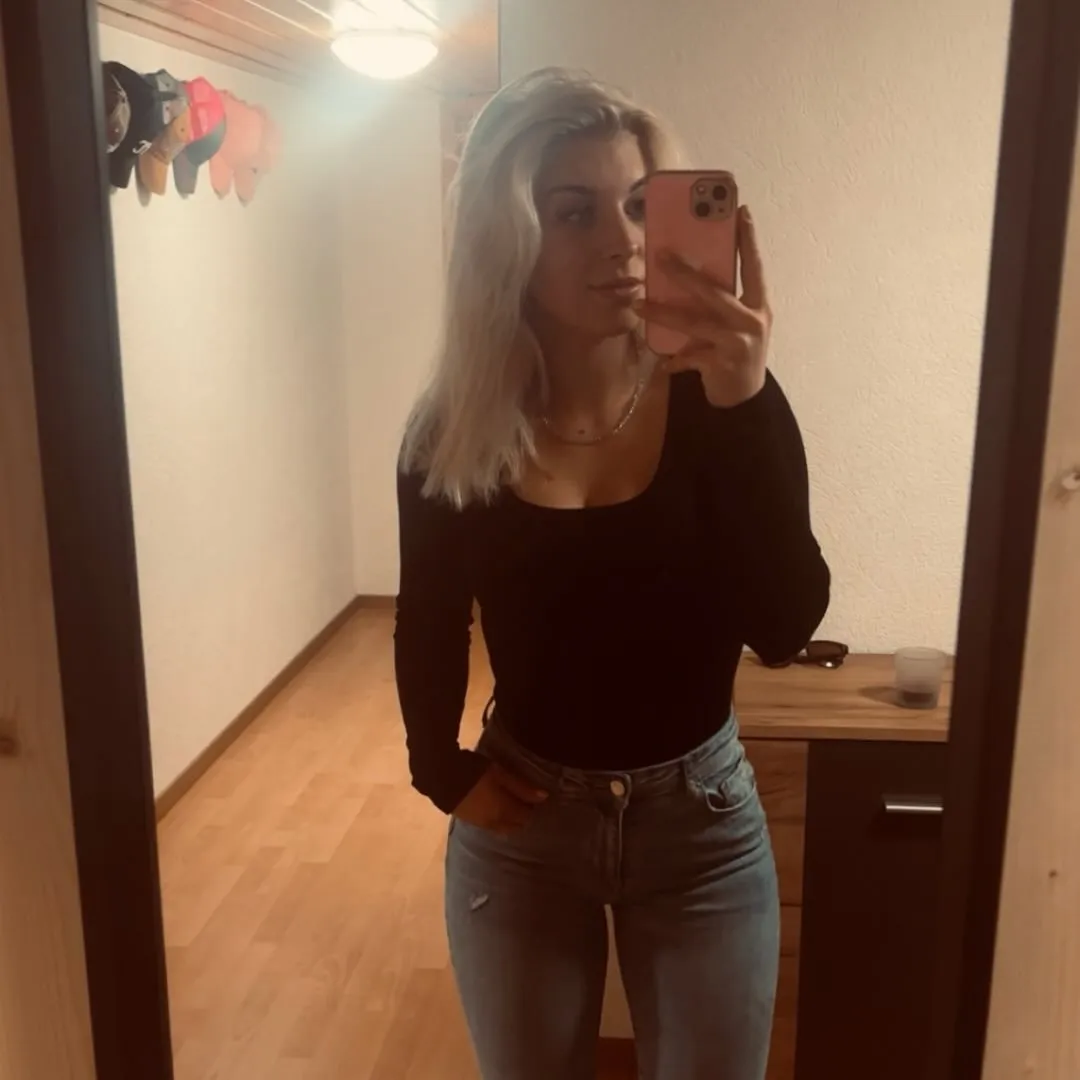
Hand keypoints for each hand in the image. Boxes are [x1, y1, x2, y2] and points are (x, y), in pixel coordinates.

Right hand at [453, 763, 548, 835]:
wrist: (440, 777)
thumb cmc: (474, 772)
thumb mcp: (500, 774)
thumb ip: (522, 787)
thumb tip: (545, 797)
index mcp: (504, 812)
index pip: (525, 817)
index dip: (532, 808)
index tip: (535, 798)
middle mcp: (494, 823)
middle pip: (514, 826)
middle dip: (522, 817)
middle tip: (525, 803)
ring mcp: (479, 824)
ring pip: (501, 828)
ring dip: (509, 820)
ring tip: (511, 805)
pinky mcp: (468, 821)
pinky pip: (489, 826)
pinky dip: (496, 820)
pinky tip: (495, 810)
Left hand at [636, 205, 771, 407]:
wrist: (745, 399)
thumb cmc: (737, 352)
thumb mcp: (737, 323)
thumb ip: (722, 302)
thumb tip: (684, 274)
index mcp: (760, 304)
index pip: (754, 266)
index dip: (749, 239)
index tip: (741, 211)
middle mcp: (753, 320)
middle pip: (715, 290)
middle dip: (685, 273)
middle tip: (661, 255)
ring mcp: (739, 343)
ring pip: (695, 322)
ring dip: (664, 313)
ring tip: (640, 304)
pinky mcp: (722, 364)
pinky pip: (690, 356)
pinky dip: (675, 360)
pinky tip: (664, 362)